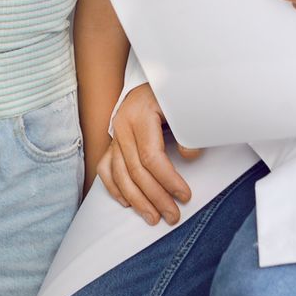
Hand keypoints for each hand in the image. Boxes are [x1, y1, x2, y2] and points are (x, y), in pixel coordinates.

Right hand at [95, 84, 202, 225]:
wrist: (155, 77)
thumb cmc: (172, 93)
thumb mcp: (182, 105)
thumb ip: (187, 130)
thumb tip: (189, 156)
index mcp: (140, 115)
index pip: (151, 157)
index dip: (168, 180)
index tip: (185, 195)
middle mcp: (122, 126)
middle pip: (135, 170)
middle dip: (155, 197)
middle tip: (172, 215)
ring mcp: (114, 134)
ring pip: (119, 174)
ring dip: (136, 200)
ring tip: (152, 217)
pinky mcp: (112, 141)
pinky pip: (106, 169)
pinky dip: (114, 188)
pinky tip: (127, 202)